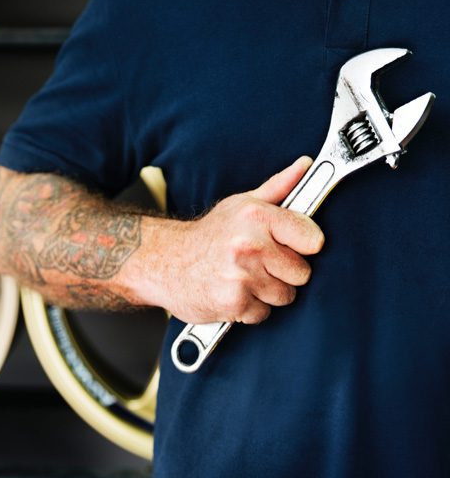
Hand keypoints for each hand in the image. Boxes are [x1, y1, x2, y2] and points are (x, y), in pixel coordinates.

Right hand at [141, 157, 324, 324]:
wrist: (164, 262)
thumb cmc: (208, 236)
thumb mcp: (240, 205)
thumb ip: (278, 187)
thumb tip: (306, 165)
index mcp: (256, 215)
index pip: (313, 239)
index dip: (301, 245)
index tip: (285, 245)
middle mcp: (250, 244)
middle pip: (301, 273)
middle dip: (283, 273)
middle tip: (258, 264)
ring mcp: (242, 275)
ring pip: (285, 295)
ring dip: (267, 292)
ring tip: (245, 278)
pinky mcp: (234, 302)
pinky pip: (263, 313)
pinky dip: (250, 308)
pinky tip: (233, 292)